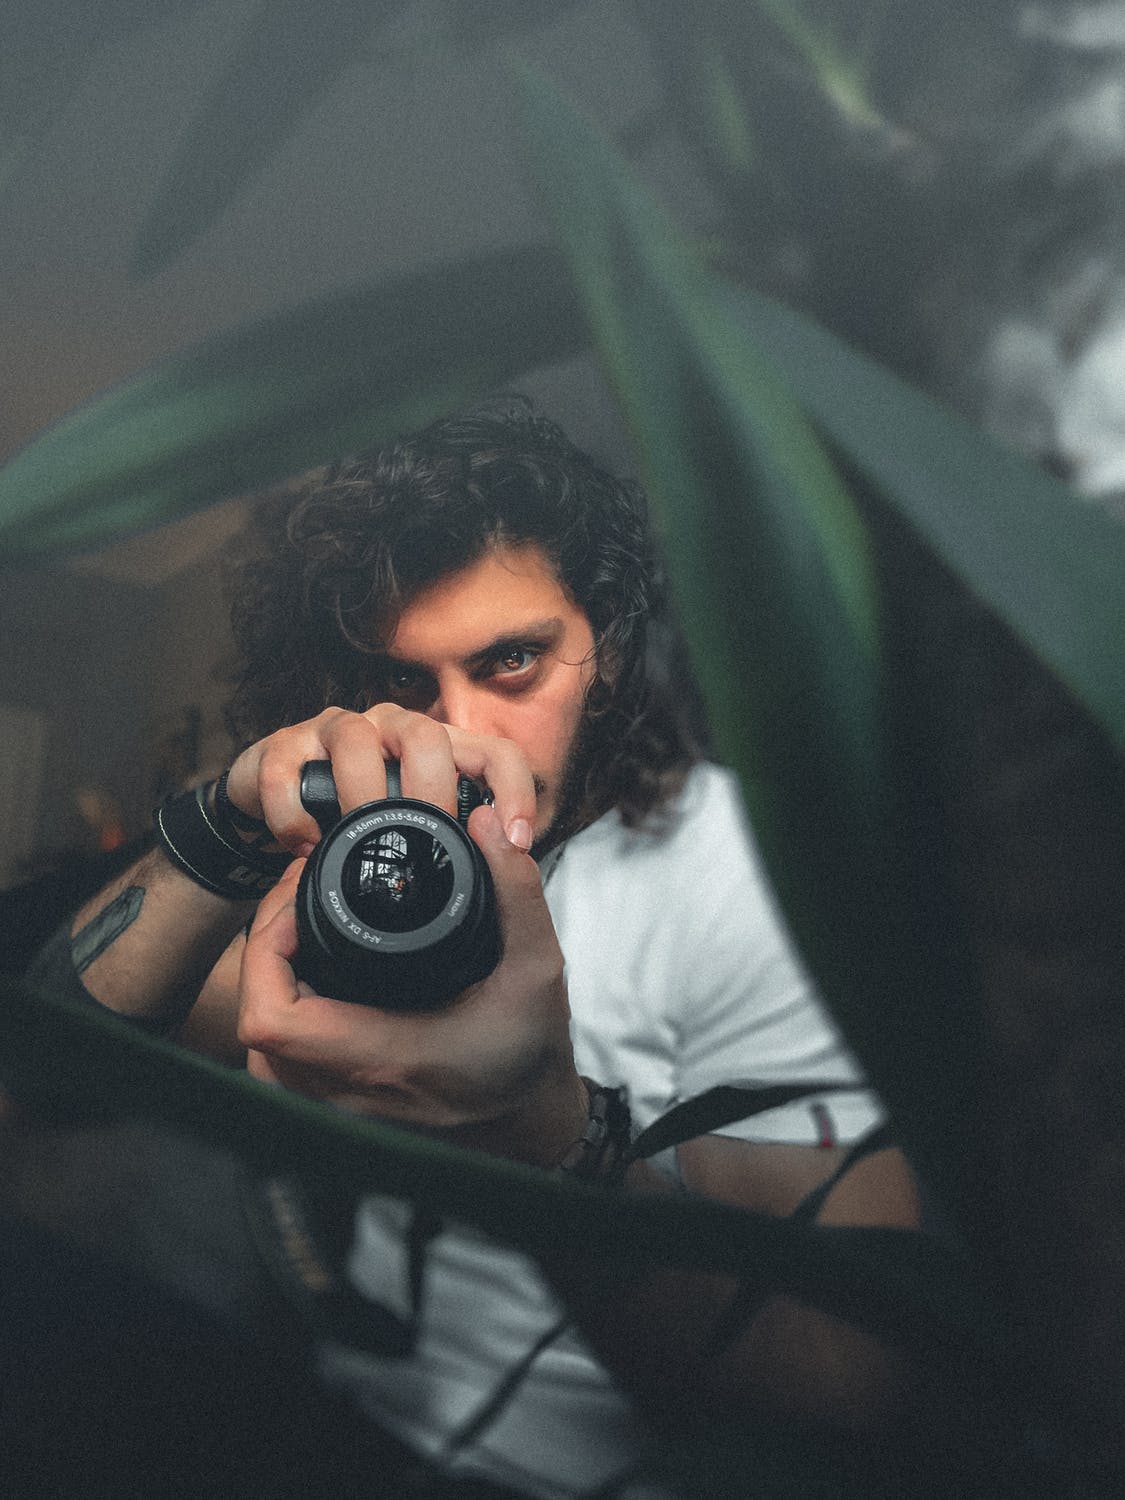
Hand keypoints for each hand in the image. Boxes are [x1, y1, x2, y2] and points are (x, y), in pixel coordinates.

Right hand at [223, 705, 536, 856]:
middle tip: (427, 844)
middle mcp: (391, 729)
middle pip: (426, 735)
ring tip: (362, 842)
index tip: (515, 842)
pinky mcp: (283, 747)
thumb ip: (456, 843)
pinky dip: (295, 813)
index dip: (513, 792)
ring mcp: (336, 731)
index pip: (495, 753)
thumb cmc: (362, 820)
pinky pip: (286, 770)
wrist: (279, 807)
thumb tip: (501, 873)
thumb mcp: (418, 830)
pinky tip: (306, 847)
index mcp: (437, 749)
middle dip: (431, 793)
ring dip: (361, 795)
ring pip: (355, 739)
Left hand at [236, 804, 588, 1166]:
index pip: (273, 1018)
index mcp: (386, 1057)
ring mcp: (340, 1112)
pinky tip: (312, 984)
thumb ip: (515, 892)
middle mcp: (350, 1093)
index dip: (266, 954)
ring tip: (302, 936)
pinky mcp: (342, 1115)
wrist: (534, 1124)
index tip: (299, 904)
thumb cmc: (533, 1054)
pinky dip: (284, 1022)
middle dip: (266, 955)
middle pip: (255, 1026)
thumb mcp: (538, 967)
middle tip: (301, 903)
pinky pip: (282, 1069)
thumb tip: (486, 821)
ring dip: (270, 989)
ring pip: (262, 1051)